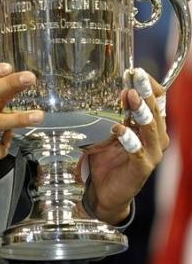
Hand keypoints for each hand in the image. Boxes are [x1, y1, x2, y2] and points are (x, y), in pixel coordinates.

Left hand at [83, 69, 168, 224]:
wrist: (104, 191)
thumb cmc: (108, 158)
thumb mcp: (110, 130)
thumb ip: (116, 113)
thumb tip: (119, 89)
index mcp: (150, 126)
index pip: (159, 100)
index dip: (149, 86)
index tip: (135, 72)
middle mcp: (156, 138)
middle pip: (156, 111)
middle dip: (145, 93)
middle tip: (136, 77)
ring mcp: (151, 154)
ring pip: (151, 129)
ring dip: (141, 112)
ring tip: (130, 97)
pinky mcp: (142, 169)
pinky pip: (138, 152)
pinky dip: (129, 139)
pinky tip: (119, 129)